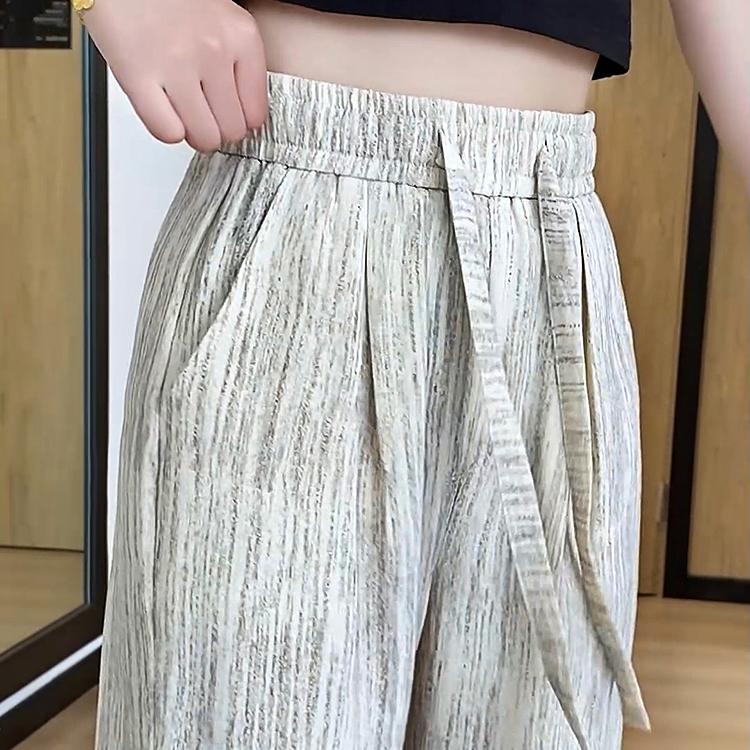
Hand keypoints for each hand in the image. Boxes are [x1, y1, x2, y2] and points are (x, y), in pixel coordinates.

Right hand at [82, 0, 267, 151]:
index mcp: (241, 35)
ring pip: (203, 137)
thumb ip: (238, 63)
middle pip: (231, 130)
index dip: (240, 121)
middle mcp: (214, 50)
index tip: (229, 116)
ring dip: (193, 134)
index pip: (256, 113)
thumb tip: (244, 115)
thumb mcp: (221, 19)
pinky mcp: (139, 74)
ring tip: (184, 115)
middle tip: (204, 118)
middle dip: (217, 131)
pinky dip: (167, 129)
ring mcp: (177, 64)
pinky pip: (167, 131)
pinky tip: (163, 110)